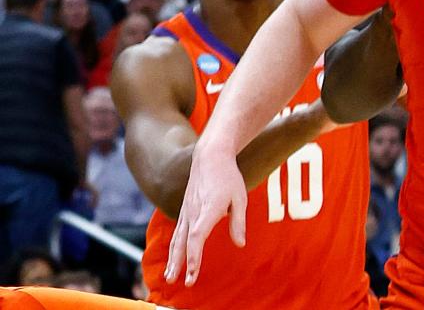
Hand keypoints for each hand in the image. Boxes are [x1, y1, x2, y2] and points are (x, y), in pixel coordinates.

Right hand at [164, 140, 246, 285]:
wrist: (210, 156)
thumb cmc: (228, 177)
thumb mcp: (240, 197)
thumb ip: (238, 222)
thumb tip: (240, 244)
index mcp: (208, 209)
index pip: (197, 237)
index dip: (194, 256)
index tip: (192, 273)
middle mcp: (194, 212)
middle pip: (183, 242)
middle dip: (179, 264)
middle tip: (173, 281)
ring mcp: (186, 211)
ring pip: (176, 239)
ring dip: (172, 259)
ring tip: (168, 277)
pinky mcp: (184, 210)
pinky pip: (176, 232)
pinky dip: (173, 248)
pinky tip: (171, 260)